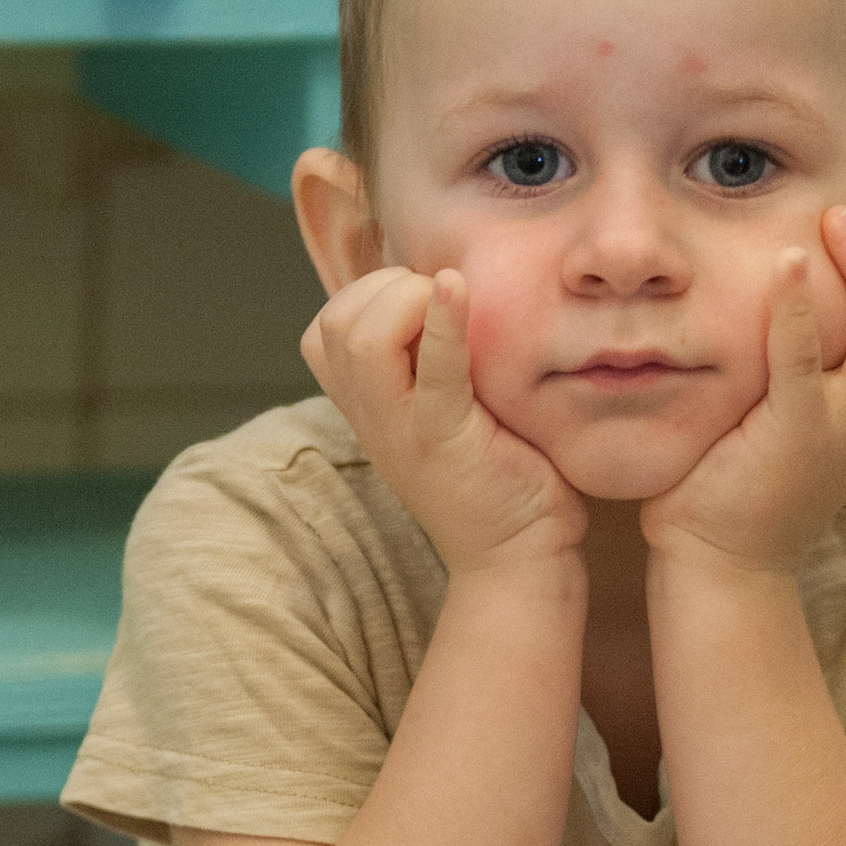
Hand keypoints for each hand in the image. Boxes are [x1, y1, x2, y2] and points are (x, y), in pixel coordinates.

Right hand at [302, 263, 583, 578]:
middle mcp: (372, 418)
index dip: (369, 295)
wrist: (521, 558)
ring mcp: (401, 430)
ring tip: (452, 307)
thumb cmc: (501, 476)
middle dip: (385, 287)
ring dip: (406, 299)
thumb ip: (434, 361)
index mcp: (368, 408)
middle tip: (439, 305)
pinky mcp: (444, 437)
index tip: (425, 305)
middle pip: (332, 325)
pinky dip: (441, 319)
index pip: (325, 331)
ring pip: (359, 339)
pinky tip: (458, 289)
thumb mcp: (450, 410)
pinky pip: (430, 368)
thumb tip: (450, 288)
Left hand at [639, 198, 845, 574]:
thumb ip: (820, 366)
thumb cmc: (748, 484)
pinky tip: (785, 262)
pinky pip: (806, 361)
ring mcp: (841, 429)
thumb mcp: (802, 416)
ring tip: (834, 223)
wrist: (723, 566)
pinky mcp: (793, 436)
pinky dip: (799, 306)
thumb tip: (809, 295)